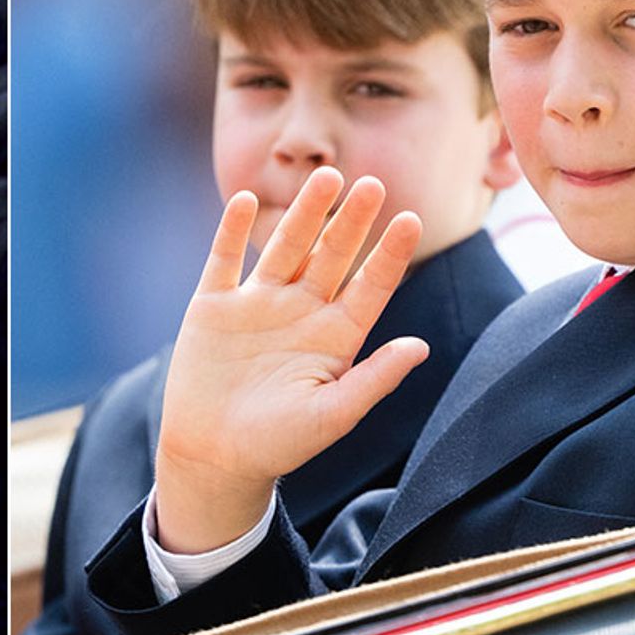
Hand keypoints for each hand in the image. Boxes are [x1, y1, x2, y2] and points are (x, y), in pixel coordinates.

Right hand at [155, 168, 425, 552]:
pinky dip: (233, 230)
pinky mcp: (213, 306)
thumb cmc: (277, 444)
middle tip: (374, 184)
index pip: (370, 287)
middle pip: (331, 257)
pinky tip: (247, 201)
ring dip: (305, 214)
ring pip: (285, 247)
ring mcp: (256, 305)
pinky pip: (224, 259)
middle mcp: (299, 313)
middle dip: (352, 222)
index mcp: (334, 338)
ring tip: (326, 178)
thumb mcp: (332, 415)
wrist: (213, 457)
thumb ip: (374, 379)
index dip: (390, 255)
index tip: (412, 220)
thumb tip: (421, 347)